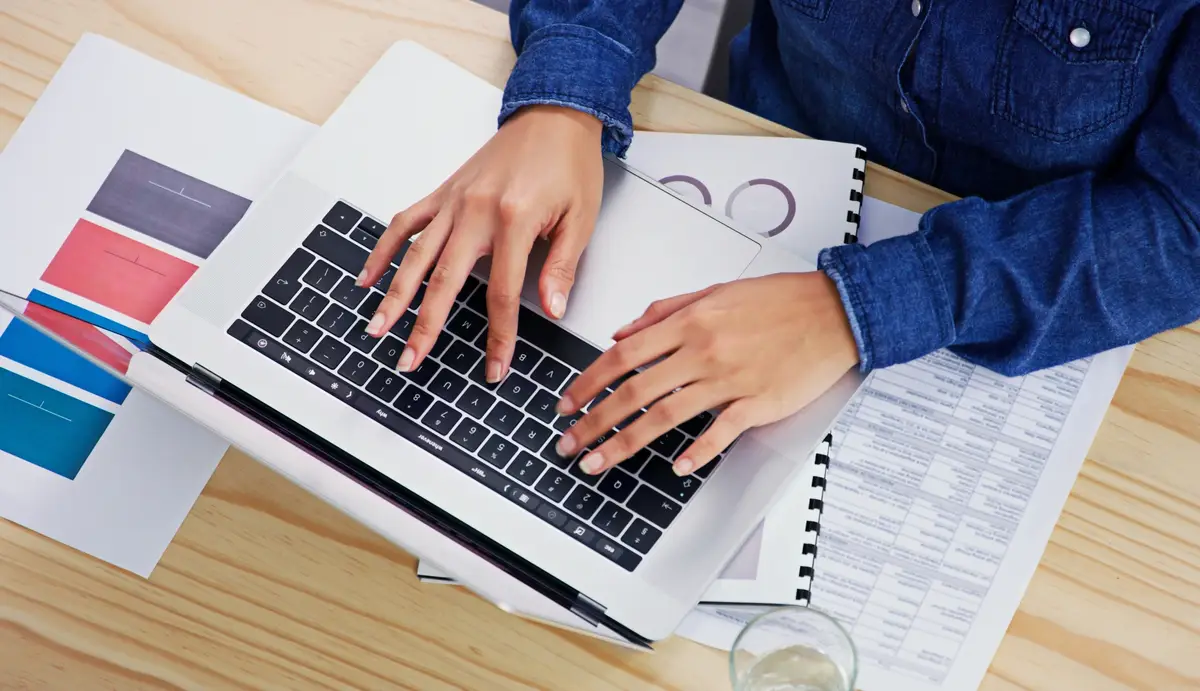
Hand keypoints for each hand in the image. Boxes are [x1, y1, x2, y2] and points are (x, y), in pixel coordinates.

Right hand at [357, 105, 603, 381]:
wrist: (554, 115)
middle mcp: (475, 210)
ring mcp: (454, 201)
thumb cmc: (570, 162)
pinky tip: (367, 276)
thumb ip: (561, 267)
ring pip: (415, 255)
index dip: (498, 336)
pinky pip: (405, 222)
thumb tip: (552, 309)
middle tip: (410, 360)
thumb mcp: (581, 218)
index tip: (494, 368)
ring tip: (377, 327)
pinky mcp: (444, 192)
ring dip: (393, 295)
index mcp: (514, 220)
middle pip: (443, 280)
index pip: (502, 293)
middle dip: (424, 326)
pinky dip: (383, 249)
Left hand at [554, 273, 858, 475]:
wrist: (834, 311)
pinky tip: (677, 466)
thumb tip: (623, 333)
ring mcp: (730, 380)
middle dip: (594, 422)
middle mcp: (703, 351)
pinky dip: (697, 451)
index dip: (588, 384)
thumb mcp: (714, 292)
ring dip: (625, 443)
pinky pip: (720, 431)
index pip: (623, 357)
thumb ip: (664, 312)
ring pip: (665, 416)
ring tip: (599, 462)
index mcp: (689, 323)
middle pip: (635, 392)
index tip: (568, 403)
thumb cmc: (779, 301)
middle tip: (569, 443)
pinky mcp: (758, 403)